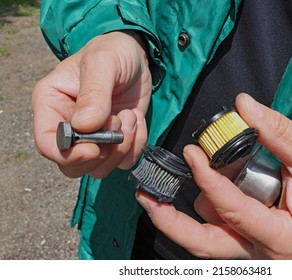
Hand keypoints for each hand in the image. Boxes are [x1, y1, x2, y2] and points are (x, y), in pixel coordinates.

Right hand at [32, 31, 150, 177]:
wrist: (136, 58)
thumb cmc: (112, 52)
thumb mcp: (102, 62)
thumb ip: (93, 93)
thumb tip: (83, 126)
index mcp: (51, 104)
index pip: (47, 144)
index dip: (68, 154)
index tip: (93, 148)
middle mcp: (67, 126)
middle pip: (72, 165)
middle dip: (101, 151)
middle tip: (118, 121)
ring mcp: (92, 138)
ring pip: (99, 168)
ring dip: (121, 148)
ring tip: (130, 116)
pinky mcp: (115, 142)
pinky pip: (124, 162)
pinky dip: (136, 147)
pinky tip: (138, 121)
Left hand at [135, 93, 291, 258]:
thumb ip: (279, 130)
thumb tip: (243, 106)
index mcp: (283, 238)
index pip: (236, 212)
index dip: (210, 182)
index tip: (192, 153)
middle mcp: (260, 251)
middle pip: (205, 244)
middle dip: (171, 221)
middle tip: (145, 195)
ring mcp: (247, 247)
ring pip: (203, 237)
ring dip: (180, 212)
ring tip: (166, 180)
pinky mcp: (238, 238)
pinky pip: (209, 227)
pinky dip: (196, 207)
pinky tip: (193, 185)